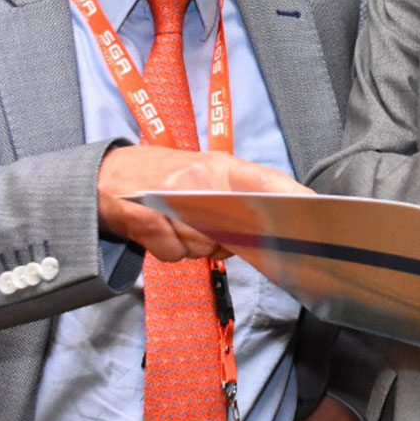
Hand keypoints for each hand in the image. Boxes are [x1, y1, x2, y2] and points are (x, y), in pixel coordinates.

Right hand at [97, 144, 306, 260]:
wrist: (104, 176)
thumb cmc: (162, 176)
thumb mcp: (202, 173)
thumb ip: (232, 196)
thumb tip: (262, 229)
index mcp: (221, 166)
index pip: (267, 179)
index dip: (292, 195)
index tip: (314, 209)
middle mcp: (200, 177)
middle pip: (235, 227)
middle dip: (229, 240)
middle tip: (215, 232)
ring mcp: (171, 197)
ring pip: (204, 245)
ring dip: (195, 247)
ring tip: (178, 226)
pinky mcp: (146, 217)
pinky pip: (175, 254)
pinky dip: (169, 251)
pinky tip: (160, 233)